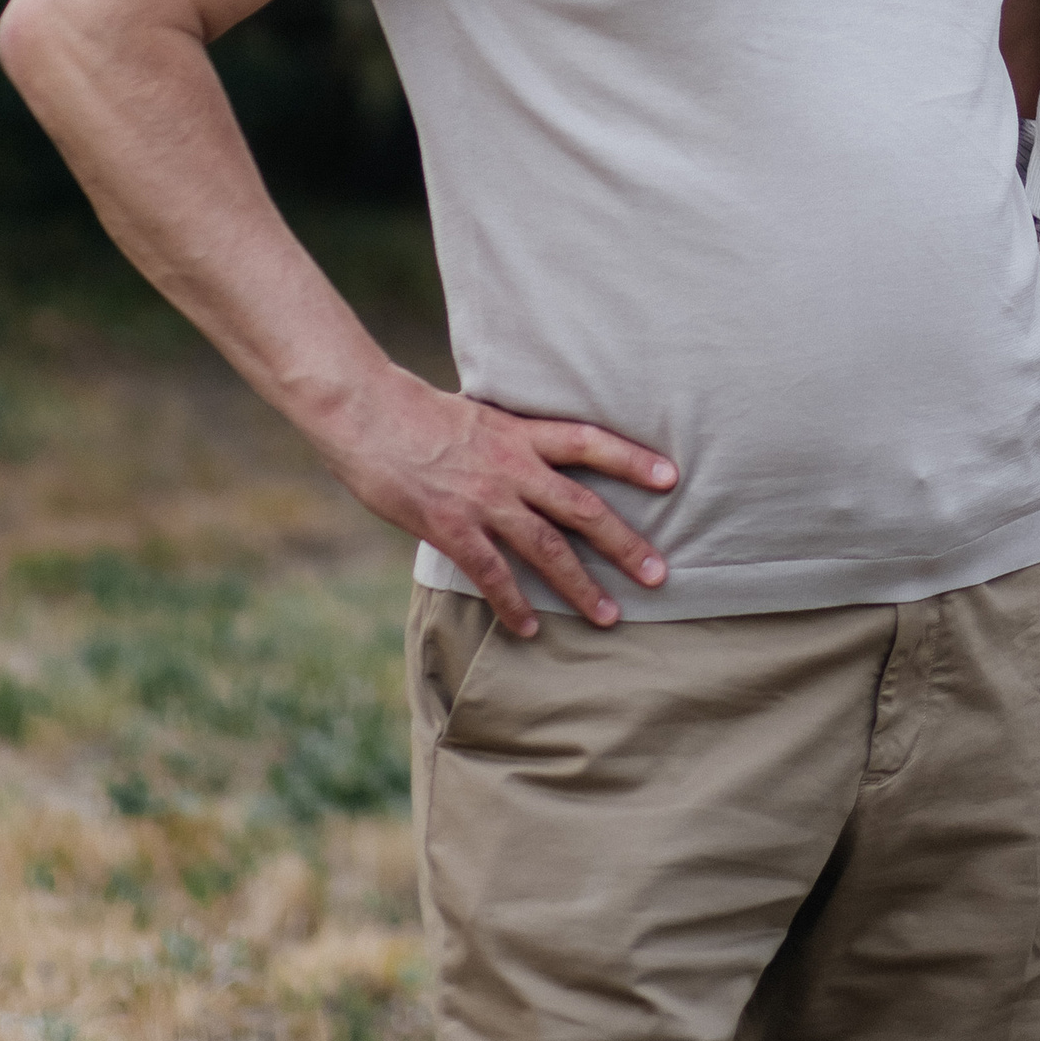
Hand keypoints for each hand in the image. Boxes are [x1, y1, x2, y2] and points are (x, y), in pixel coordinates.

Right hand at [322, 362, 678, 635]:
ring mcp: (484, 499)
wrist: (367, 412)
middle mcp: (513, 466)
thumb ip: (509, 441)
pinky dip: (513, 603)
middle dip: (624, 542)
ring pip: (547, 547)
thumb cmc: (417, 412)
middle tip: (659, 574)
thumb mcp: (479, 415)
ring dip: (580, 586)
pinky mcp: (450, 526)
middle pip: (583, 507)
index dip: (632, 459)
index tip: (672, 477)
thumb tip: (532, 462)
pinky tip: (530, 628)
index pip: (590, 442)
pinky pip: (491, 573)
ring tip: (609, 615)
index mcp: (522, 433)